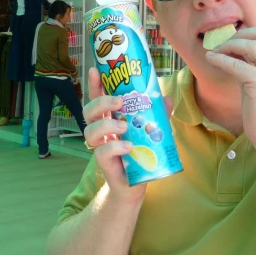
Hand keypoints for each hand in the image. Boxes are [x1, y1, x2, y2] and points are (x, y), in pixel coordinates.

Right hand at [82, 67, 172, 203]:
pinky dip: (115, 147)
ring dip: (106, 124)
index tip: (95, 70)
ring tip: (124, 126)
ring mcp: (100, 147)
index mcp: (110, 117)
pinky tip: (128, 146)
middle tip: (120, 101)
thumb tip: (167, 97)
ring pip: (90, 131)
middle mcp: (101, 131)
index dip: (95, 84)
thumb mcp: (152, 130)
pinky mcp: (104, 163)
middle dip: (101, 102)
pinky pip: (102, 152)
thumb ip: (158, 114)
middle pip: (88, 111)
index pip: (98, 98)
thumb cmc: (140, 152)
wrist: (136, 184)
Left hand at [205, 27, 255, 153]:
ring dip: (228, 45)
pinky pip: (236, 64)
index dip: (251, 34)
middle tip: (224, 42)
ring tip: (215, 51)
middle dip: (241, 34)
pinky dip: (221, 59)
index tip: (235, 40)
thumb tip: (236, 50)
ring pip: (249, 45)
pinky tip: (211, 59)